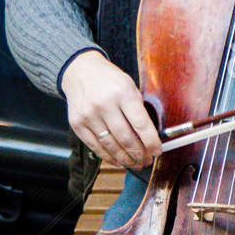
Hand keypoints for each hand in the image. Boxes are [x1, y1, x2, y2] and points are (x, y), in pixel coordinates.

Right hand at [60, 50, 161, 169]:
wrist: (79, 71)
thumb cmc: (108, 80)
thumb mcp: (129, 86)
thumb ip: (138, 109)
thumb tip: (149, 136)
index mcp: (122, 92)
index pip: (141, 124)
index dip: (151, 142)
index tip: (157, 151)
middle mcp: (104, 104)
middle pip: (126, 138)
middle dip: (139, 154)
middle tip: (146, 160)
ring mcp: (89, 115)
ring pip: (111, 145)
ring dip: (126, 158)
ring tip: (135, 163)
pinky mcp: (77, 124)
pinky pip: (95, 146)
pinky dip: (108, 156)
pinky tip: (118, 160)